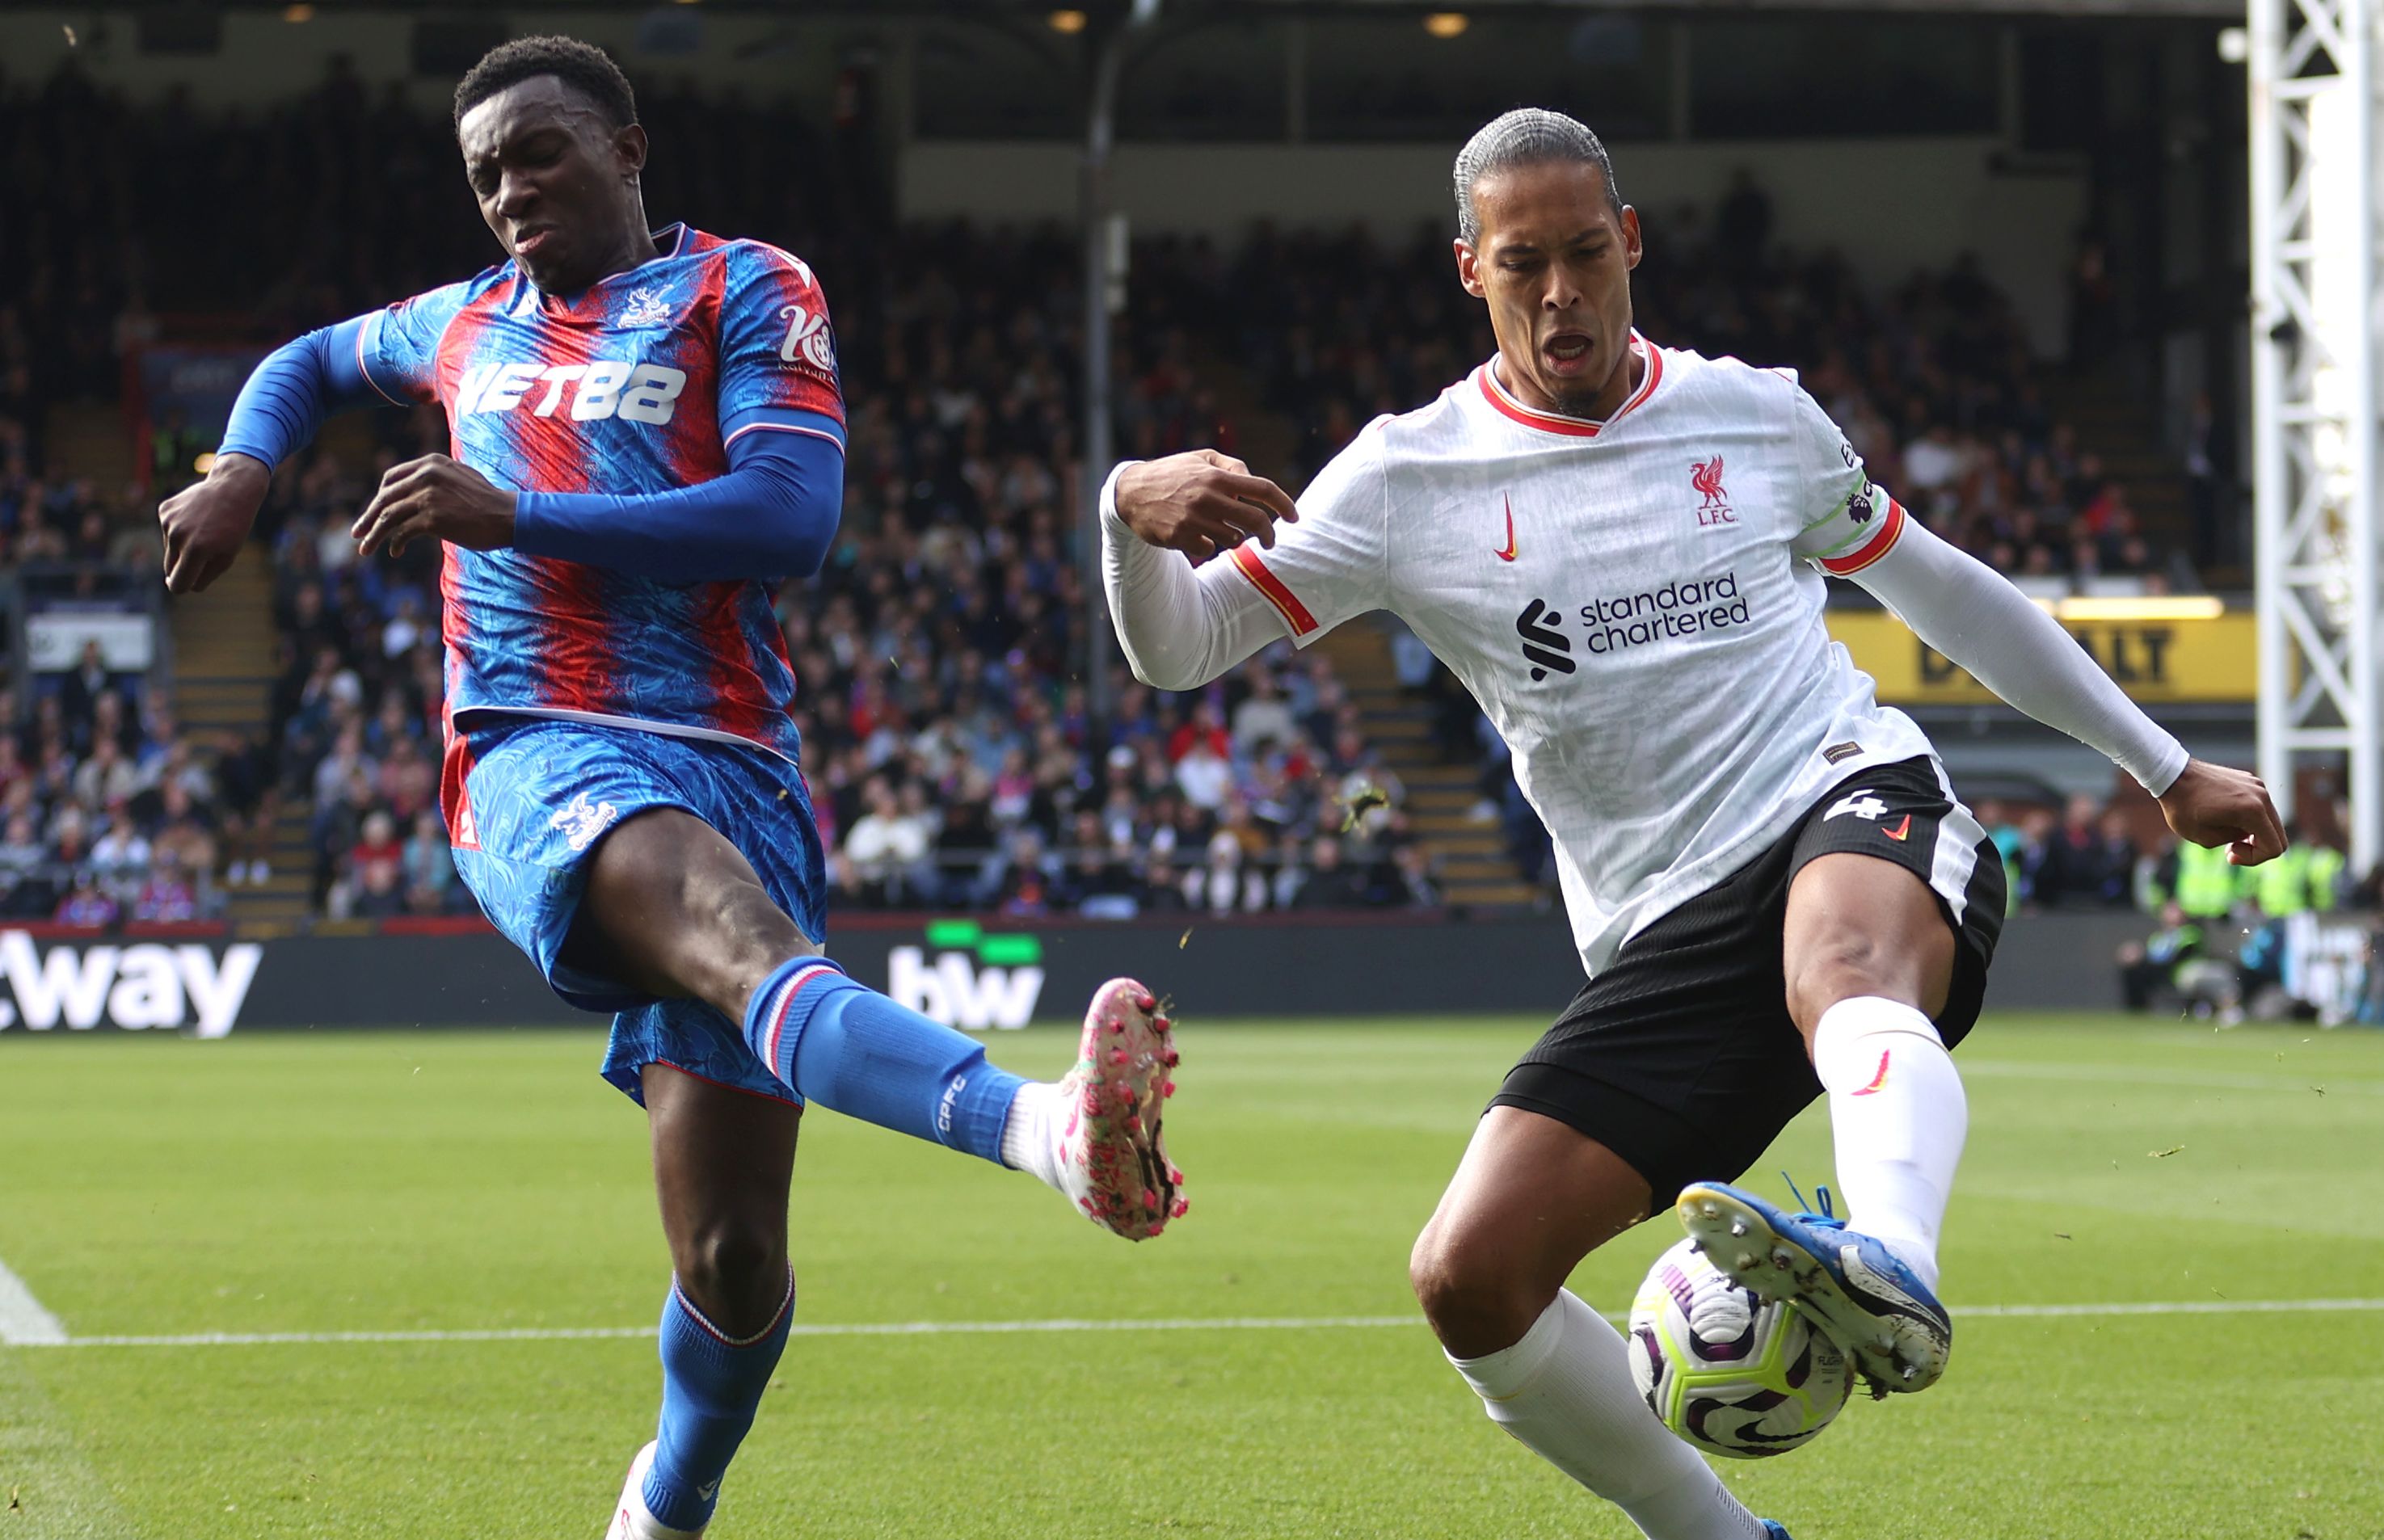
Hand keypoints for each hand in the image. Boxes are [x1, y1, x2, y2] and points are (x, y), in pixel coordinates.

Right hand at [159, 453, 270, 593]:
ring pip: (170, 549)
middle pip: (170, 568)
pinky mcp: (164, 510)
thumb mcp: (227, 556)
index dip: (181, 587)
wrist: (232, 488)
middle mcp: (178, 536)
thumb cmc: (234, 526)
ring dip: (183, 547)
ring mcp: (168, 522)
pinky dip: (179, 529)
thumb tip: (185, 586)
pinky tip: (195, 518)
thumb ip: (205, 575)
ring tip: (204, 530)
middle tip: (203, 555)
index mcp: (196, 551)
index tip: (185, 585)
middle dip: (183, 567)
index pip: (178, 583)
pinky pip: (168, 530)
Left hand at [352, 454, 516, 559]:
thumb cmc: (488, 501)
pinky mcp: (432, 519)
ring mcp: (427, 497)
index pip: (391, 478)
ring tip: (365, 548)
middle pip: (384, 498)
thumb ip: (437, 478)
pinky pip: (402, 532)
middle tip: (357, 533)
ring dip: (374, 534)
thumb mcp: (460, 477)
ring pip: (388, 516)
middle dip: (368, 517)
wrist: (509, 516)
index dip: (380, 497)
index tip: (375, 512)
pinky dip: (394, 543)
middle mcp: (425, 476)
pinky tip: (394, 552)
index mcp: (430, 463)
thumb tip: (417, 491)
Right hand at [1113, 450, 1296, 561]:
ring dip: (1234, 538)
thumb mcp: (1201, 458)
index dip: (1285, 504)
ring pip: (1233, 539)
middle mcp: (1208, 496)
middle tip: (1269, 541)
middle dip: (1268, 534)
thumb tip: (1252, 482)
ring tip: (1220, 530)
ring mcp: (1194, 518)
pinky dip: (1207, 546)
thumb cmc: (1171, 473)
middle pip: (1255, 520)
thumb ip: (1231, 466)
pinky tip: (1195, 536)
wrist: (1131, 492)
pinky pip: (1208, 550)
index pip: (1263, 489)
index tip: (1294, 518)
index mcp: (1217, 476)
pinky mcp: (1180, 537)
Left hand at [2157, 758, 2287, 865]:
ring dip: (2254, 834)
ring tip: (2226, 834)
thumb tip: (2248, 837)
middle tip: (2231, 849)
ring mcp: (2258, 785)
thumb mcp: (2205, 838)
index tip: (2229, 854)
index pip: (2275, 848)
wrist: (2171, 775)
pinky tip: (2226, 818)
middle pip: (2278, 836)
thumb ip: (2235, 843)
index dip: (2254, 859)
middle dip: (2257, 849)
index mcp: (2253, 811)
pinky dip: (2250, 819)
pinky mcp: (2250, 781)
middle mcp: (2261, 795)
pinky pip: (2261, 807)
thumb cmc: (2182, 807)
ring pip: (2270, 821)